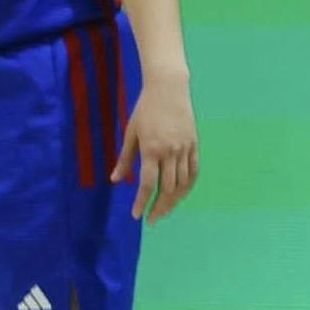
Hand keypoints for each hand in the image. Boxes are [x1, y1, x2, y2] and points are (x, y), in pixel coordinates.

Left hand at [110, 77, 197, 223]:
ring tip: (164, 211)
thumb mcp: (130, 134)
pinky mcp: (194, 145)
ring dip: (173, 200)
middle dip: (159, 206)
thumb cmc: (145, 110)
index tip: (136, 215)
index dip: (142, 201)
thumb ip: (125, 159)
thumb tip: (115, 180)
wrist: (169, 89)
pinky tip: (180, 194)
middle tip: (151, 219)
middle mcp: (171, 152)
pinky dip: (188, 186)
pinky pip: (193, 171)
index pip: (148, 183)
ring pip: (182, 182)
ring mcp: (185, 148)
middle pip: (167, 188)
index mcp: (152, 149)